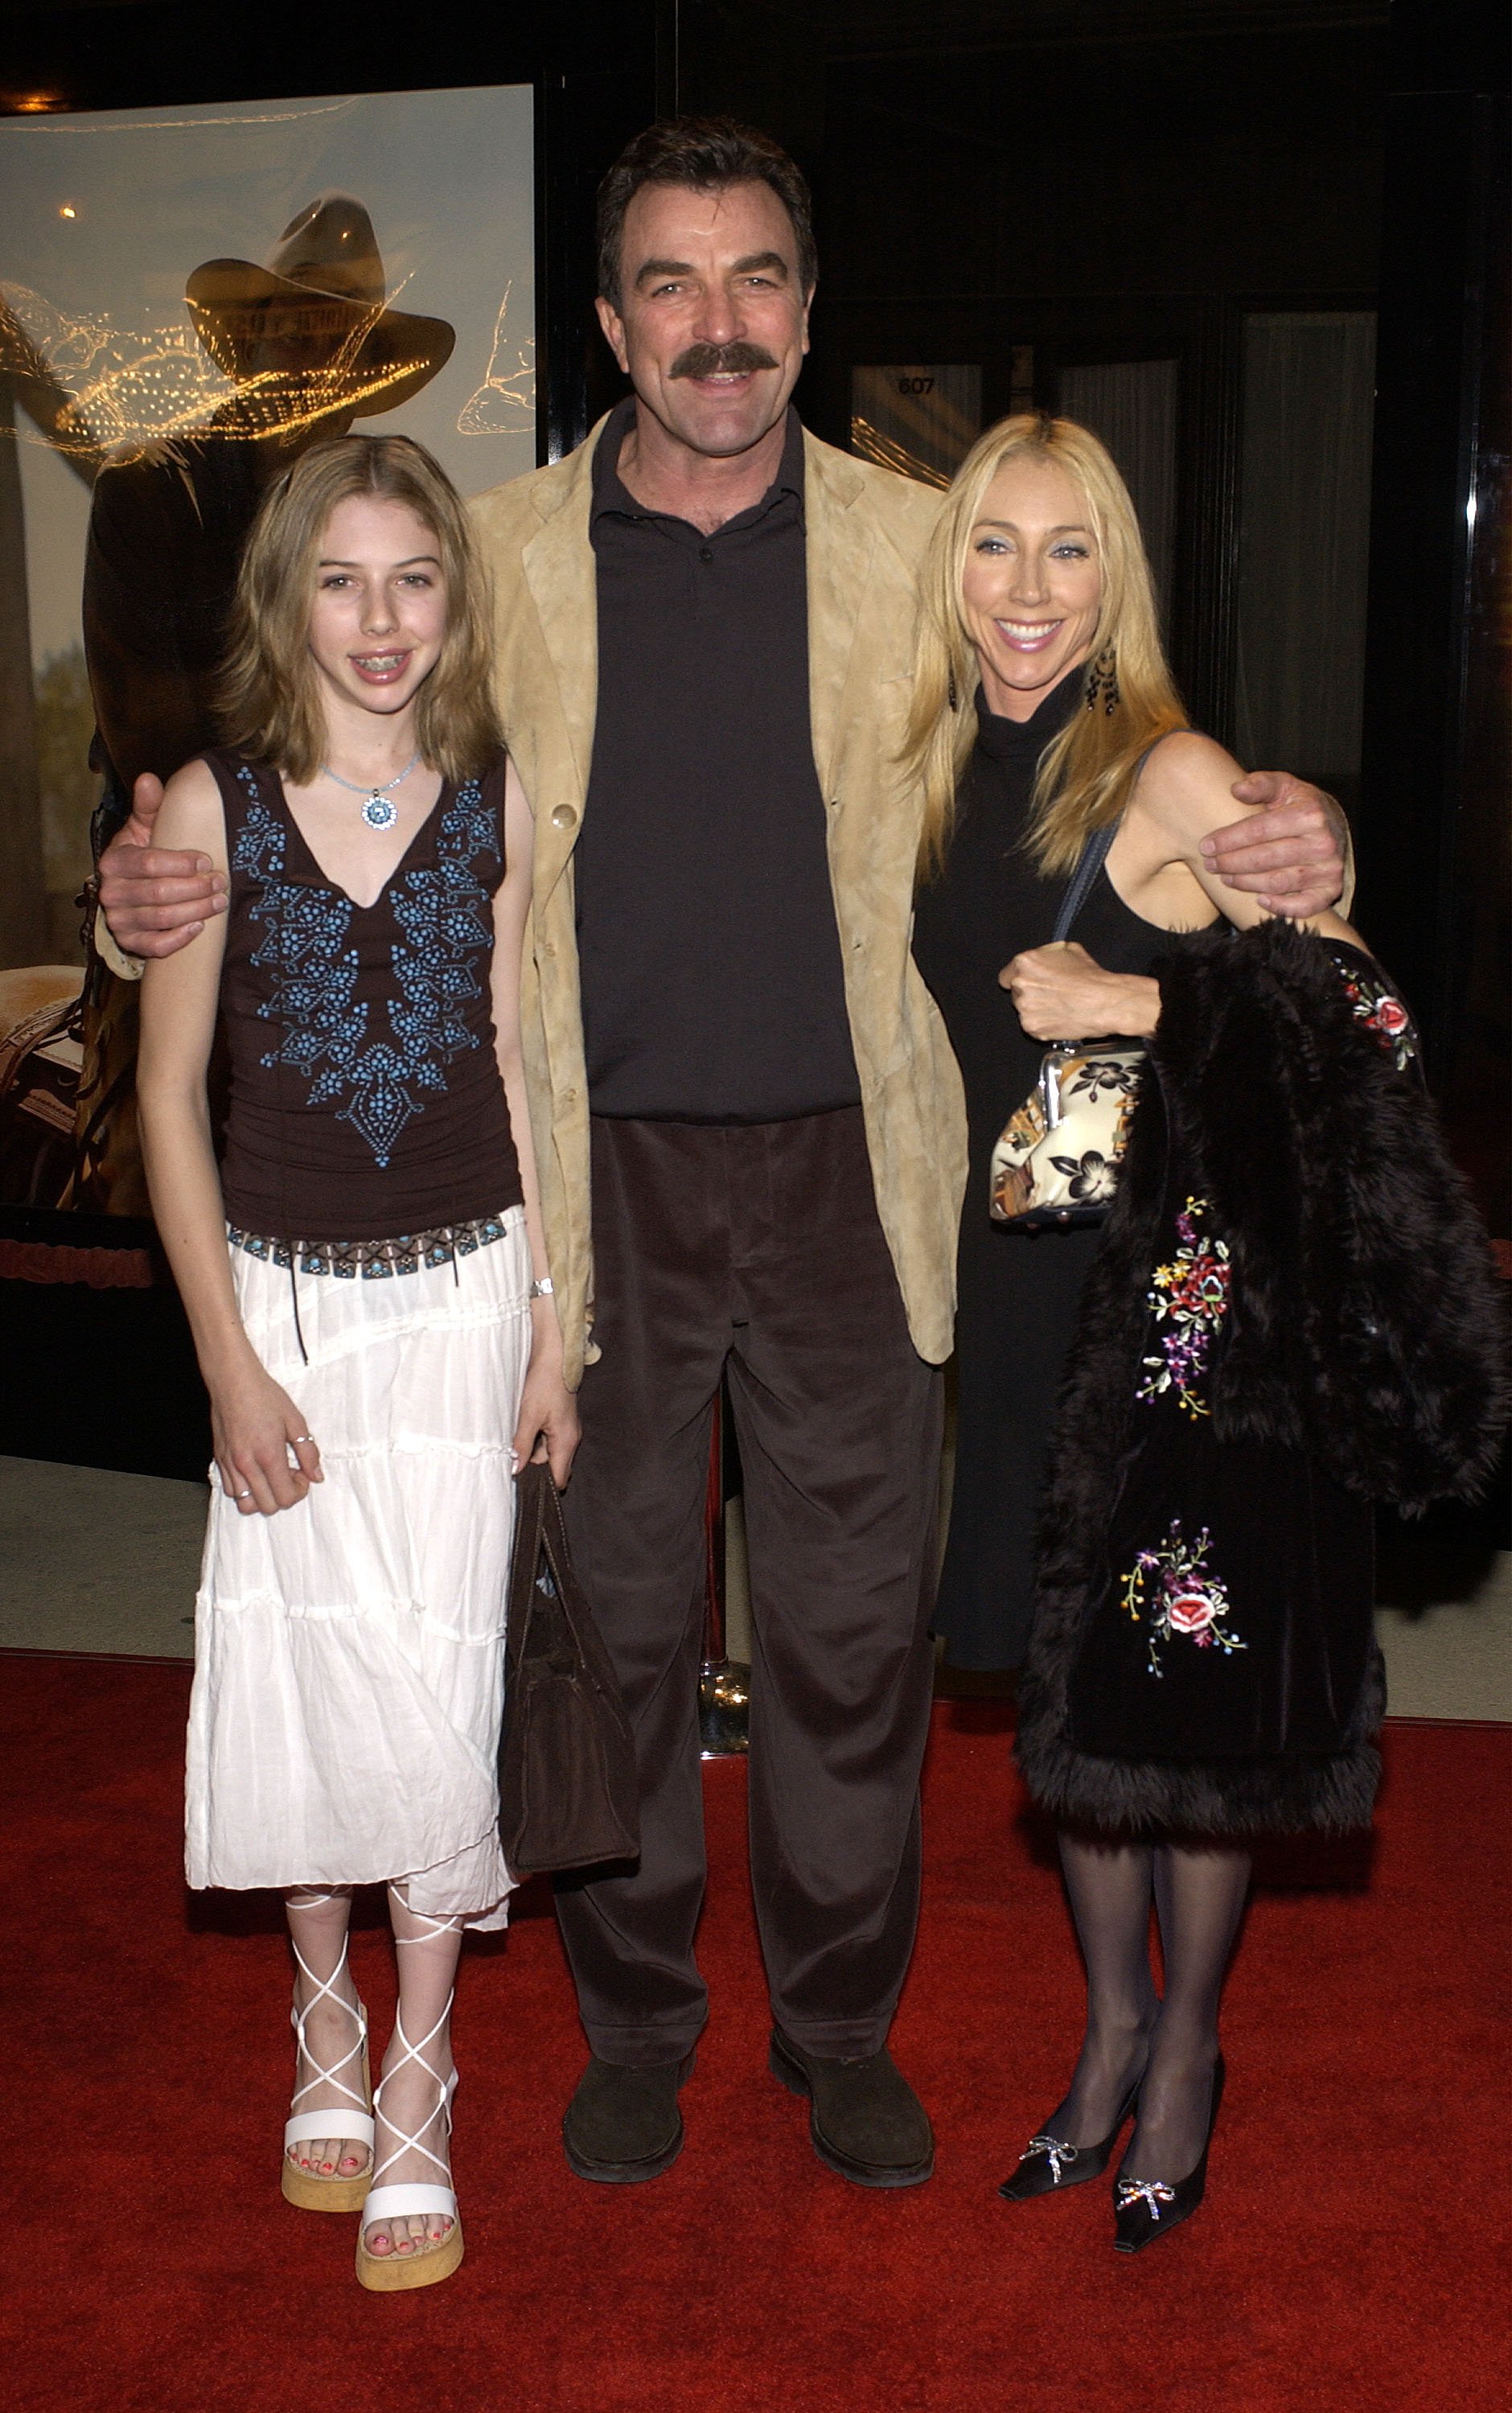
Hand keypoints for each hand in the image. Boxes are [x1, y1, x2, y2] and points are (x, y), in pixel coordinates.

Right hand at [97, 772, 227, 957]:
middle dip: (196, 888)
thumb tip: (148, 779)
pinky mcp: (129, 942)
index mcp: (113, 861)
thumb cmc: (145, 852)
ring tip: (219, 902)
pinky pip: (155, 947)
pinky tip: (199, 928)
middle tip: (221, 882)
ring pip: (161, 919)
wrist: (131, 888)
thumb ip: (150, 805)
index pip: (149, 864)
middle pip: (159, 893)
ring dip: (196, 911)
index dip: (182, 863)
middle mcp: (110, 892)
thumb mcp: (146, 825)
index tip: (207, 859)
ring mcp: (118, 920)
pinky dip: (179, 939)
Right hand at [210, 1358, 322, 1515]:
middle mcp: (246, 1464)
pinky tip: (255, 1471)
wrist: (233, 1381)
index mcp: (268, 1455)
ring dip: (262, 1496)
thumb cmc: (263, 1396)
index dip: (299, 1491)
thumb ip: (308, 1452)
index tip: (302, 1475)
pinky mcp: (219, 1460)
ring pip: (245, 1504)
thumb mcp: (296, 1421)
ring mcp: (230, 1464)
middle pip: (267, 1507)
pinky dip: (245, 1490)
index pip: (285, 1498)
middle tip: (289, 1475)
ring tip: (270, 1475)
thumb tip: (316, 1475)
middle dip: (283, 1496)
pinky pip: (230, 1490)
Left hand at [512, 1305, 580, 1489]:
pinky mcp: (558, 1419)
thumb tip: (514, 1470)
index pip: (559, 1478)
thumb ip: (521, 1445)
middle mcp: (569, 1438)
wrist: (554, 1355)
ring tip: (512, 1440)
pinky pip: (545, 1438)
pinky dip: (532, 1438)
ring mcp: (565, 1429)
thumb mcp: (528, 1416)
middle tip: (510, 1461)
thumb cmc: (545, 1382)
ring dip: (529, 1450)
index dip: (542, 1486)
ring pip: (546, 1452)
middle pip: (551, 1466)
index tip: (521, 1487)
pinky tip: (519, 1429)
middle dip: (531, 1467)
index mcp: (566, 1441)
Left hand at [998, 943, 1160, 1041]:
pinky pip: (1033, 1026)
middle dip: (1030, 994)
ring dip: (1036, 1009)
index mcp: (1025, 963)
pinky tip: (1060, 1017)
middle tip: (1051, 995)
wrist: (1105, 1002)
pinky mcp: (1033, 1028)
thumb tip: (1047, 957)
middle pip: (1016, 993)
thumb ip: (1049, 955)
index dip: (1018, 979)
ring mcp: (1025, 1009)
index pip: (1006, 975)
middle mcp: (1020, 985)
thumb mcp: (1070, 950)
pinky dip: (1044, 1024)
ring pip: (1024, 1010)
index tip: (1028, 983)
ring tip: (1059, 1007)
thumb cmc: (1090, 976)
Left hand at [1201, 773, 1346, 915]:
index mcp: (1309, 814)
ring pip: (1279, 883)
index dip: (1229, 839)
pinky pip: (1306, 906)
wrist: (1333, 825)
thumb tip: (1236, 789)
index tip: (1206, 845)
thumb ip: (1260, 784)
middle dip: (1232, 863)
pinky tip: (1260, 900)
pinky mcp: (1332, 889)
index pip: (1259, 830)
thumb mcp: (1283, 786)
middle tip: (1211, 864)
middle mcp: (1323, 842)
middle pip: (1266, 858)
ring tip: (1226, 878)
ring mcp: (1329, 868)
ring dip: (1247, 884)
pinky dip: (1282, 907)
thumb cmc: (1299, 805)